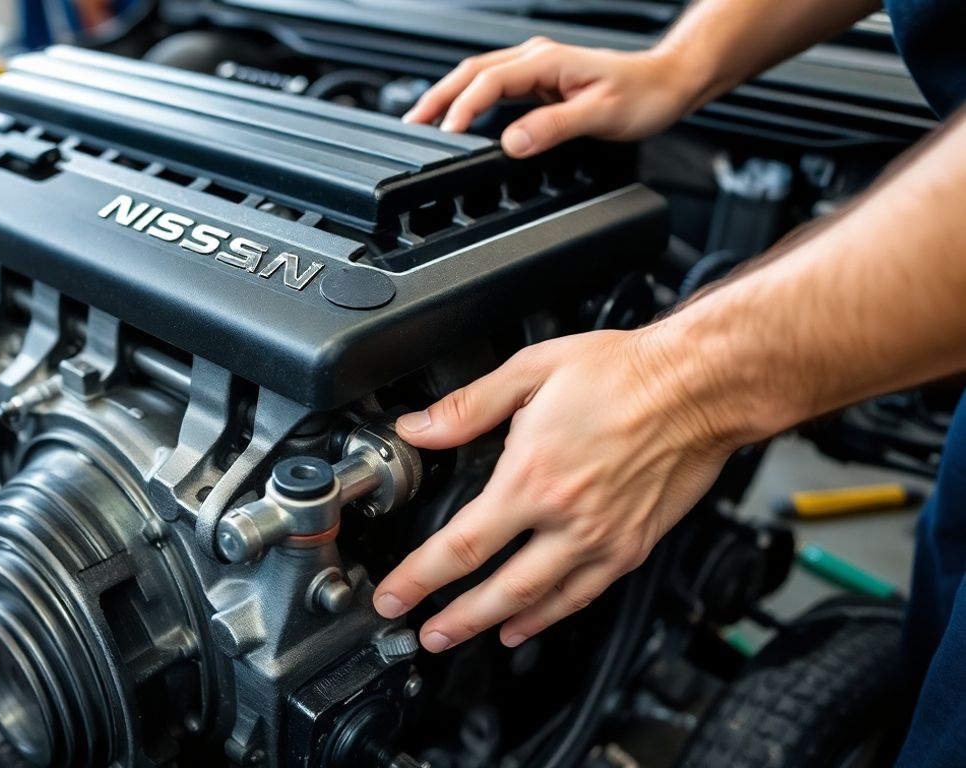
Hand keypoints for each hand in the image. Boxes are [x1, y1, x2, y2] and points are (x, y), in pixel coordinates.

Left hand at [372, 328, 741, 652]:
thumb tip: (419, 427)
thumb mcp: (531, 370)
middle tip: (423, 633)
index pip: (460, 546)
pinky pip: (584, 594)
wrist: (701, 384)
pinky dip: (551, 615)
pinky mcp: (633, 546)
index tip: (393, 595)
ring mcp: (604, 538)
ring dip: (496, 625)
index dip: (419, 579)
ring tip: (464, 637)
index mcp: (532, 476)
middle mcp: (567, 517)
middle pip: (498, 590)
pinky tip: (530, 622)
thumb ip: (468, 406)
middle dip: (453, 619)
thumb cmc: (625, 373)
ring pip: (541, 601)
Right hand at [403, 39, 705, 157]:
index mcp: (545, 60)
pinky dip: (469, 101)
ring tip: (423, 123)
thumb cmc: (644, 95)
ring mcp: (537, 68)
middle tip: (410, 126)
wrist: (669, 83)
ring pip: (478, 77)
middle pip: (470, 73)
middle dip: (436, 98)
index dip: (461, 109)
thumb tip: (511, 142)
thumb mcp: (600, 115)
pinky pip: (493, 87)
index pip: (487, 83)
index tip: (444, 136)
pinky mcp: (540, 81)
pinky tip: (460, 118)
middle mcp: (536, 58)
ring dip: (448, 98)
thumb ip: (552, 127)